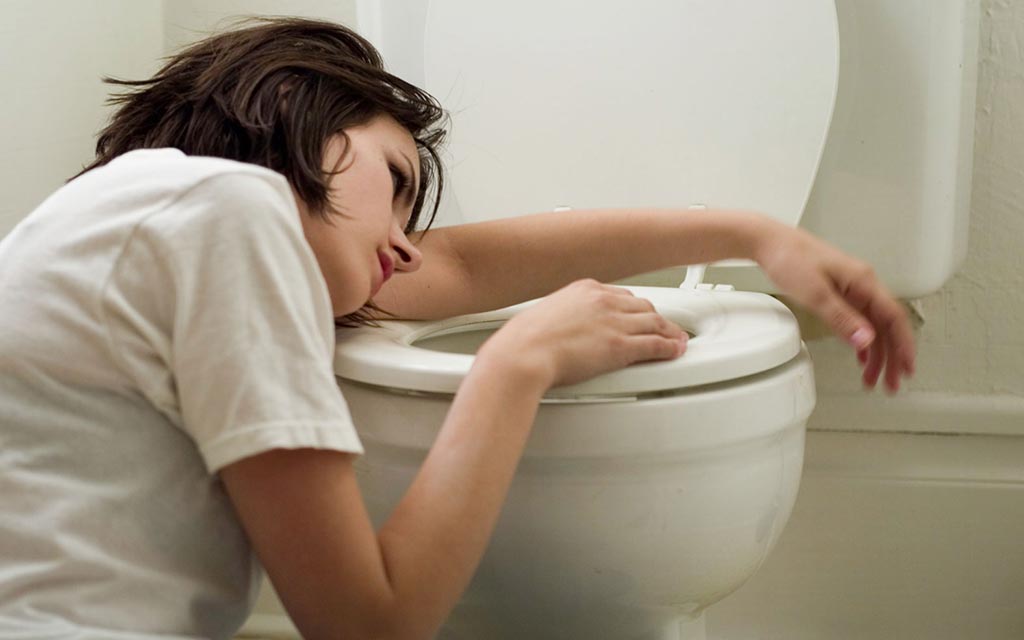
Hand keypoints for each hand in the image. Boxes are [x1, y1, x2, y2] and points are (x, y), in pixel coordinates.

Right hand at [478, 279, 686, 388]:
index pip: (620, 294)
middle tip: (665, 326)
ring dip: (670, 332)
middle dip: (656, 317)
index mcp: (584, 289)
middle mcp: (603, 301)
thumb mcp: (545, 315)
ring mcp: (614, 322)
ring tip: (678, 339)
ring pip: (654, 322)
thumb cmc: (524, 340)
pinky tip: (675, 350)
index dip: (634, 306)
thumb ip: (562, 317)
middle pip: (642, 306)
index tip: (638, 313)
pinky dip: (669, 347)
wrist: (523, 352)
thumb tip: (562, 328)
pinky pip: (654, 344)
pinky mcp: (621, 346)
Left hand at [753, 221, 915, 392]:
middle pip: (886, 326)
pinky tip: (860, 356)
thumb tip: (866, 340)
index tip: (906, 368)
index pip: (894, 318)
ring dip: (876, 353)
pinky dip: (862, 341)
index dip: (903, 345)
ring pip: (872, 326)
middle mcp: (862, 285)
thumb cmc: (789, 257)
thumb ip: (841, 318)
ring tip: (873, 378)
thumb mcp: (815, 293)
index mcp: (863, 281)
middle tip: (890, 384)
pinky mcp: (838, 292)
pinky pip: (859, 320)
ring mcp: (851, 289)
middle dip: (891, 357)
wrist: (769, 242)